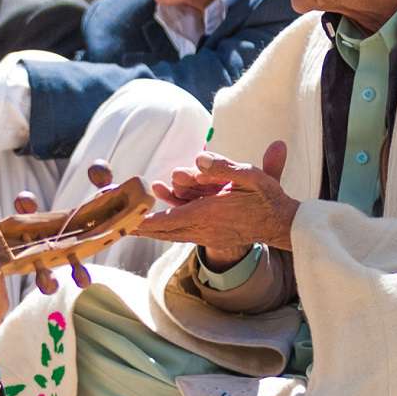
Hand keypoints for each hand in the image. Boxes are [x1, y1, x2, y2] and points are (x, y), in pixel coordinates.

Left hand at [136, 140, 297, 262]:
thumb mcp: (253, 177)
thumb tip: (199, 158)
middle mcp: (202, 229)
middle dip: (137, 226)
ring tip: (127, 220)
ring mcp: (204, 236)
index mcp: (209, 214)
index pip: (167, 220)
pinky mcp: (208, 237)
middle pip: (161, 230)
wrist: (284, 225)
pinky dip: (163, 226)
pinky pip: (179, 232)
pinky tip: (154, 218)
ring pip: (168, 233)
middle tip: (112, 223)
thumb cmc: (268, 199)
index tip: (122, 219)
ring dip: (148, 226)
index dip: (143, 221)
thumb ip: (224, 167)